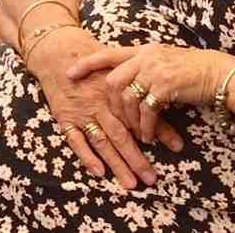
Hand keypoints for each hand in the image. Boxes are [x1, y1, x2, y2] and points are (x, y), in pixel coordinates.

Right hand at [25, 29, 182, 188]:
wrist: (56, 52)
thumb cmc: (91, 60)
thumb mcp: (117, 67)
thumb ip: (138, 86)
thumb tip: (164, 99)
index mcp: (115, 92)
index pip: (139, 116)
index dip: (159, 132)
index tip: (178, 149)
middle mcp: (99, 105)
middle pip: (121, 135)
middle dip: (137, 159)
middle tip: (152, 178)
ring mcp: (81, 113)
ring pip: (101, 142)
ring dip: (116, 164)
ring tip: (131, 183)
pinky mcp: (65, 118)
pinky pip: (75, 141)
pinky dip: (86, 156)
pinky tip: (98, 171)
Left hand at [67, 44, 234, 144]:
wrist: (219, 73)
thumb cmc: (193, 70)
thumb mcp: (164, 60)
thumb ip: (144, 66)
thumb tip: (127, 79)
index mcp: (142, 50)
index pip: (107, 53)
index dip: (86, 64)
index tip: (69, 73)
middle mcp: (145, 57)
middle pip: (113, 81)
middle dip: (111, 106)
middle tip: (117, 123)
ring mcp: (154, 70)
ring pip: (127, 98)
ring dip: (130, 121)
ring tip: (138, 135)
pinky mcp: (165, 86)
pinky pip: (146, 110)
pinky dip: (146, 126)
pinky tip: (149, 137)